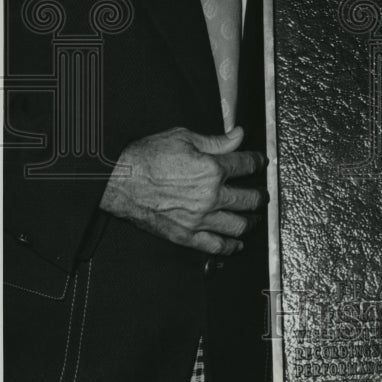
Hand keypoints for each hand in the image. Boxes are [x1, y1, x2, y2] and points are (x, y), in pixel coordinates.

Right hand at [100, 126, 266, 254]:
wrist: (118, 181)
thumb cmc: (146, 157)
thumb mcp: (183, 138)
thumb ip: (216, 141)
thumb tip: (238, 135)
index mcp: (212, 169)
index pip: (246, 165)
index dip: (257, 162)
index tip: (259, 162)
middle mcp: (210, 196)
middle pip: (249, 198)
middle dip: (260, 194)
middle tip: (262, 194)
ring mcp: (199, 219)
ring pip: (238, 225)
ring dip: (251, 221)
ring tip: (253, 218)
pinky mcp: (186, 235)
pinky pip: (216, 246)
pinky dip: (230, 246)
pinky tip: (236, 243)